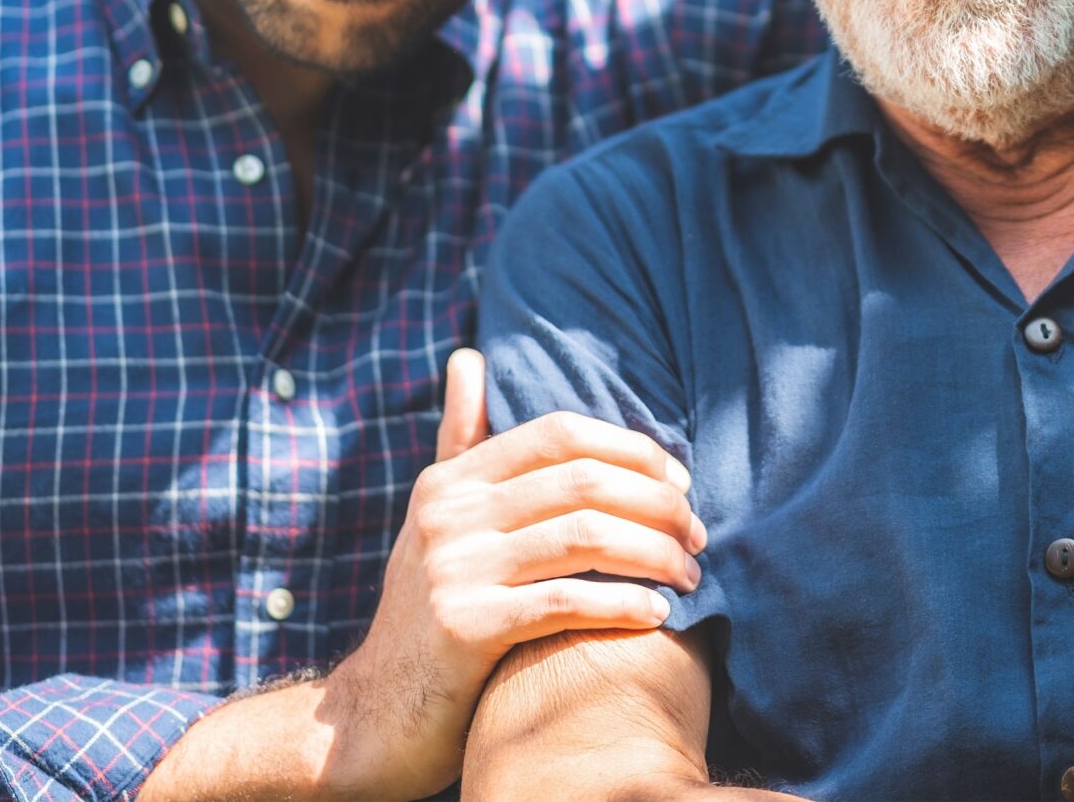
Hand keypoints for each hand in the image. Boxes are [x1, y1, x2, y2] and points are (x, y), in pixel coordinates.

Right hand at [143, 350, 704, 801]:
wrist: (374, 716)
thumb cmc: (427, 612)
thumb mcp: (437, 519)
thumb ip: (458, 439)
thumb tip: (467, 357)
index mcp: (451, 481)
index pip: (559, 433)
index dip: (630, 448)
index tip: (679, 481)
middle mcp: (448, 515)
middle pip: (581, 481)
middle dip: (657, 503)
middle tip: (699, 535)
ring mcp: (453, 570)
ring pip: (584, 537)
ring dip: (654, 553)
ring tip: (690, 573)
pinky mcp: (464, 628)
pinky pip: (564, 602)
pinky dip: (622, 604)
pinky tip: (658, 614)